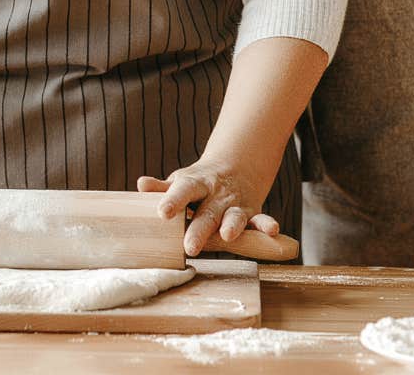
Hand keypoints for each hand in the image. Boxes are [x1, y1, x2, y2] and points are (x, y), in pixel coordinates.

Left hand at [138, 156, 280, 256]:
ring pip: (234, 216)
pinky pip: (260, 219)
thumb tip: (141, 185)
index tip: (162, 213)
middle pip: (207, 212)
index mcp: (195, 184)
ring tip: (227, 236)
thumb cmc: (198, 182)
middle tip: (189, 247)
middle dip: (199, 229)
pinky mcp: (252, 213)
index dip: (172, 201)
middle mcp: (216, 194)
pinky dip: (266, 225)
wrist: (236, 167)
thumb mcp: (181, 181)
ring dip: (232, 225)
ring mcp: (235, 204)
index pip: (182, 191)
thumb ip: (163, 188)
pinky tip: (272, 231)